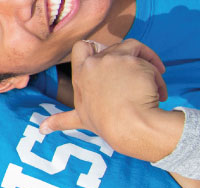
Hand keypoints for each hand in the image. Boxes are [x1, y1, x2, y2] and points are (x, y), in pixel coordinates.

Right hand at [41, 40, 181, 160]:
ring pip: (135, 51)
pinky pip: (149, 60)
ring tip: (153, 88)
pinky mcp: (133, 60)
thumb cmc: (105, 124)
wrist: (128, 126)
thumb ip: (60, 121)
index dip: (98, 49)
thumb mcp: (79, 118)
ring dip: (147, 67)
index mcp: (80, 74)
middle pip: (115, 47)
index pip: (82, 46)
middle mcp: (94, 63)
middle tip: (139, 80)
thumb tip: (40, 129)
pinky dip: (156, 73)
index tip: (110, 61)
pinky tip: (159, 91)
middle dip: (130, 60)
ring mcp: (113, 59)